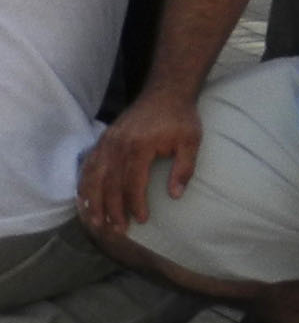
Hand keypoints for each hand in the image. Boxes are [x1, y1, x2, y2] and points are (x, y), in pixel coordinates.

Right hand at [78, 89, 202, 232]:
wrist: (165, 92)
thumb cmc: (180, 118)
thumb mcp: (191, 140)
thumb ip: (184, 168)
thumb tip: (176, 195)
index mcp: (139, 147)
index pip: (133, 184)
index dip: (135, 204)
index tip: (141, 220)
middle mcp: (118, 146)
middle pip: (110, 185)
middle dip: (113, 210)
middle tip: (118, 230)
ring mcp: (107, 142)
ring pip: (94, 178)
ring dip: (94, 202)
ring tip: (97, 223)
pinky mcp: (103, 140)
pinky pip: (88, 166)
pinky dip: (84, 184)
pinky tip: (84, 200)